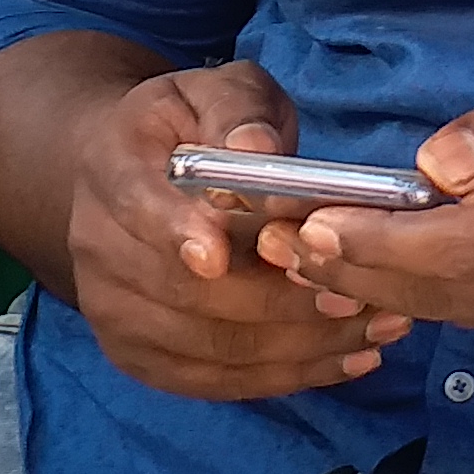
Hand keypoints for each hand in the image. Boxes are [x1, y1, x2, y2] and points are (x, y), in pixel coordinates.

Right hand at [63, 61, 409, 401]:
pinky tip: (348, 358)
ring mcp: (113, 311)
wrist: (128, 176)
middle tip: (358, 294)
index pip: (137, 208)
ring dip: (298, 346)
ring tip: (376, 328)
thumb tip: (257, 146)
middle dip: (277, 302)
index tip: (223, 254)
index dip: (179, 234)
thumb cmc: (188, 127)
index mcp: (111, 168)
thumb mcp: (213, 91)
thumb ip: (237, 111)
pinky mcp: (140, 357)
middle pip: (184, 295)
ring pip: (209, 348)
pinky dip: (287, 376)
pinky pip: (216, 382)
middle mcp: (97, 248)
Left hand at [267, 10, 473, 354]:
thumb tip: (433, 168)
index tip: (302, 228)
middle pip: (459, 297)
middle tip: (277, 246)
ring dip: (404, 290)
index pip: (462, 249)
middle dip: (363, 272)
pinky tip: (416, 268)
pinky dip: (463, 298)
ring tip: (323, 254)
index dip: (375, 245)